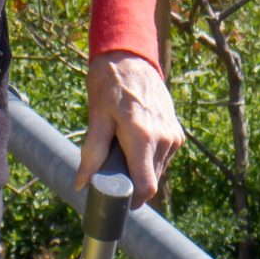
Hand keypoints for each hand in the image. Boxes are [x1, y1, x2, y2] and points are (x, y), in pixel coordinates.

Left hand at [78, 50, 182, 206]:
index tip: (118, 201)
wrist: (130, 57)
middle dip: (132, 182)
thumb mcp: (96, 116)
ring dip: (141, 169)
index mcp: (143, 136)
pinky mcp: (177, 133)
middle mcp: (163, 139)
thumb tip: (82, 183)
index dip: (133, 199)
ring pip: (158, 170)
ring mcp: (173, 136)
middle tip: (112, 171)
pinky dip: (149, 157)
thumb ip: (91, 153)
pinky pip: (163, 157)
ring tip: (122, 149)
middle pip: (151, 180)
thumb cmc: (109, 85)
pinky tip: (135, 141)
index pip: (146, 186)